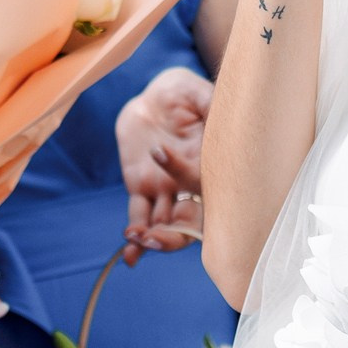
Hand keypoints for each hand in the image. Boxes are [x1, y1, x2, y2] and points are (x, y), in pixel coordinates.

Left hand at [118, 67, 210, 262]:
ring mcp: (166, 189)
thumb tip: (218, 109)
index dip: (181, 173)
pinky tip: (129, 256)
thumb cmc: (185, 92)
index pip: (200, 181)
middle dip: (174, 236)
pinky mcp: (142, 187)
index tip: (159, 151)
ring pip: (164, 224)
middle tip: (155, 237)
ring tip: (137, 240)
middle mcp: (189, 183)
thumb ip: (210, 105)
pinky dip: (134, 238)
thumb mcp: (199, 93)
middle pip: (189, 222)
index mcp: (208, 163)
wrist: (157, 95)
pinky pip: (139, 216)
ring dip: (153, 238)